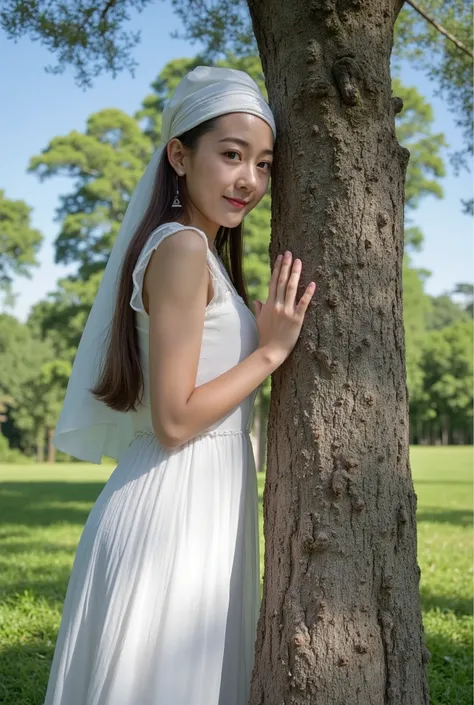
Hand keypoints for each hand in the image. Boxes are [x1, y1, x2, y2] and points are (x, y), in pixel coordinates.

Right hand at [253, 250, 315, 364]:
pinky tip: (313, 283)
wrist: (270, 351)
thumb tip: (257, 300)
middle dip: (286, 266)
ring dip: (295, 274)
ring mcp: (287, 312)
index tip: (280, 257)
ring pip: (291, 288)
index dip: (277, 268)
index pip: (273, 282)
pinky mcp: (296, 319)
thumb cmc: (265, 337)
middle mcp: (277, 305)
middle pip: (281, 281)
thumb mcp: (260, 321)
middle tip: (289, 253)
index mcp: (269, 304)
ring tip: (298, 261)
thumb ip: (259, 309)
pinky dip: (308, 293)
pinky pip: (303, 304)